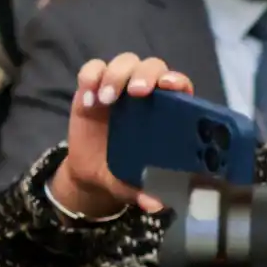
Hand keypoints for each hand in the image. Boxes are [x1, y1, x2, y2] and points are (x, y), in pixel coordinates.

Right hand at [48, 54, 190, 218]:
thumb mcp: (133, 184)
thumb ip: (145, 191)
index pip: (178, 85)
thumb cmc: (123, 172)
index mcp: (166, 111)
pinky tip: (88, 101)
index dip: (176, 80)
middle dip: (145, 74)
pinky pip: (92, 69)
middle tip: (136, 93)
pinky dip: (90, 78)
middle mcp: (146, 93)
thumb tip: (157, 204)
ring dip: (116, 75)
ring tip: (106, 100)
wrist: (89, 173)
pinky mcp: (92, 86)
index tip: (169, 86)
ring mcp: (119, 86)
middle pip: (152, 66)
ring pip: (124, 62)